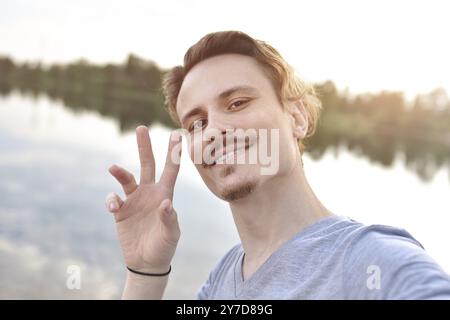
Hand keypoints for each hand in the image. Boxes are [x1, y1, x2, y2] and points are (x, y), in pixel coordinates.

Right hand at [105, 126, 181, 273]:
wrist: (146, 262)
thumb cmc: (164, 247)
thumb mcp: (171, 235)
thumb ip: (169, 219)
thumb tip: (165, 203)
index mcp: (165, 194)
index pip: (171, 170)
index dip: (174, 153)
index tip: (177, 135)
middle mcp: (149, 193)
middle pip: (147, 164)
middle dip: (144, 147)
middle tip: (141, 128)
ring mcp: (134, 200)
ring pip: (126, 178)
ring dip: (119, 172)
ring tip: (113, 168)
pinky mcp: (121, 211)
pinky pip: (113, 199)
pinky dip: (111, 200)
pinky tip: (114, 208)